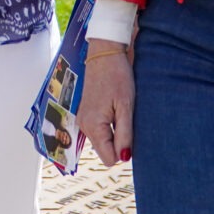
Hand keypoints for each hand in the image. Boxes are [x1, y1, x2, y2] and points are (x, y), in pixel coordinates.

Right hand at [74, 45, 133, 167]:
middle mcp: (84, 126)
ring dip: (114, 133)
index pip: (109, 158)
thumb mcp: (126, 107)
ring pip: (102, 141)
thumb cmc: (117, 77)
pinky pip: (98, 131)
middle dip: (119, 142)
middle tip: (126, 119)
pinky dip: (109, 126)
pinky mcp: (85, 114)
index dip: (123, 150)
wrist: (104, 54)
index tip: (130, 133)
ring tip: (120, 111)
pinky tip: (113, 109)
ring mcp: (82, 120)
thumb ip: (125, 135)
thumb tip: (124, 158)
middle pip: (105, 151)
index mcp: (94, 126)